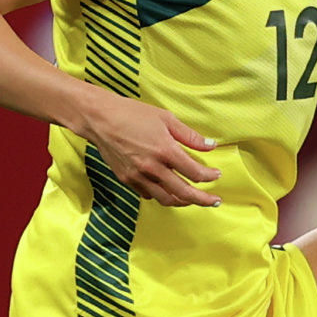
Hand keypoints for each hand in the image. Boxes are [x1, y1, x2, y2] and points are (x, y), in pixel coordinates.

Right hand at [76, 89, 223, 207]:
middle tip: (215, 201)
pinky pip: (149, 194)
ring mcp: (139, 176)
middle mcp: (153, 168)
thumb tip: (211, 145)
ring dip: (183, 202)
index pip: (195, 172)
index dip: (210, 176)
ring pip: (166, 199)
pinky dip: (161, 195)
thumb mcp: (165, 118)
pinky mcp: (127, 179)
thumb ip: (189, 136)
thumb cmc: (132, 114)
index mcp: (165, 150)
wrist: (99, 119)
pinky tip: (167, 190)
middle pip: (184, 193)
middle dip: (203, 200)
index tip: (217, 175)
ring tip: (192, 200)